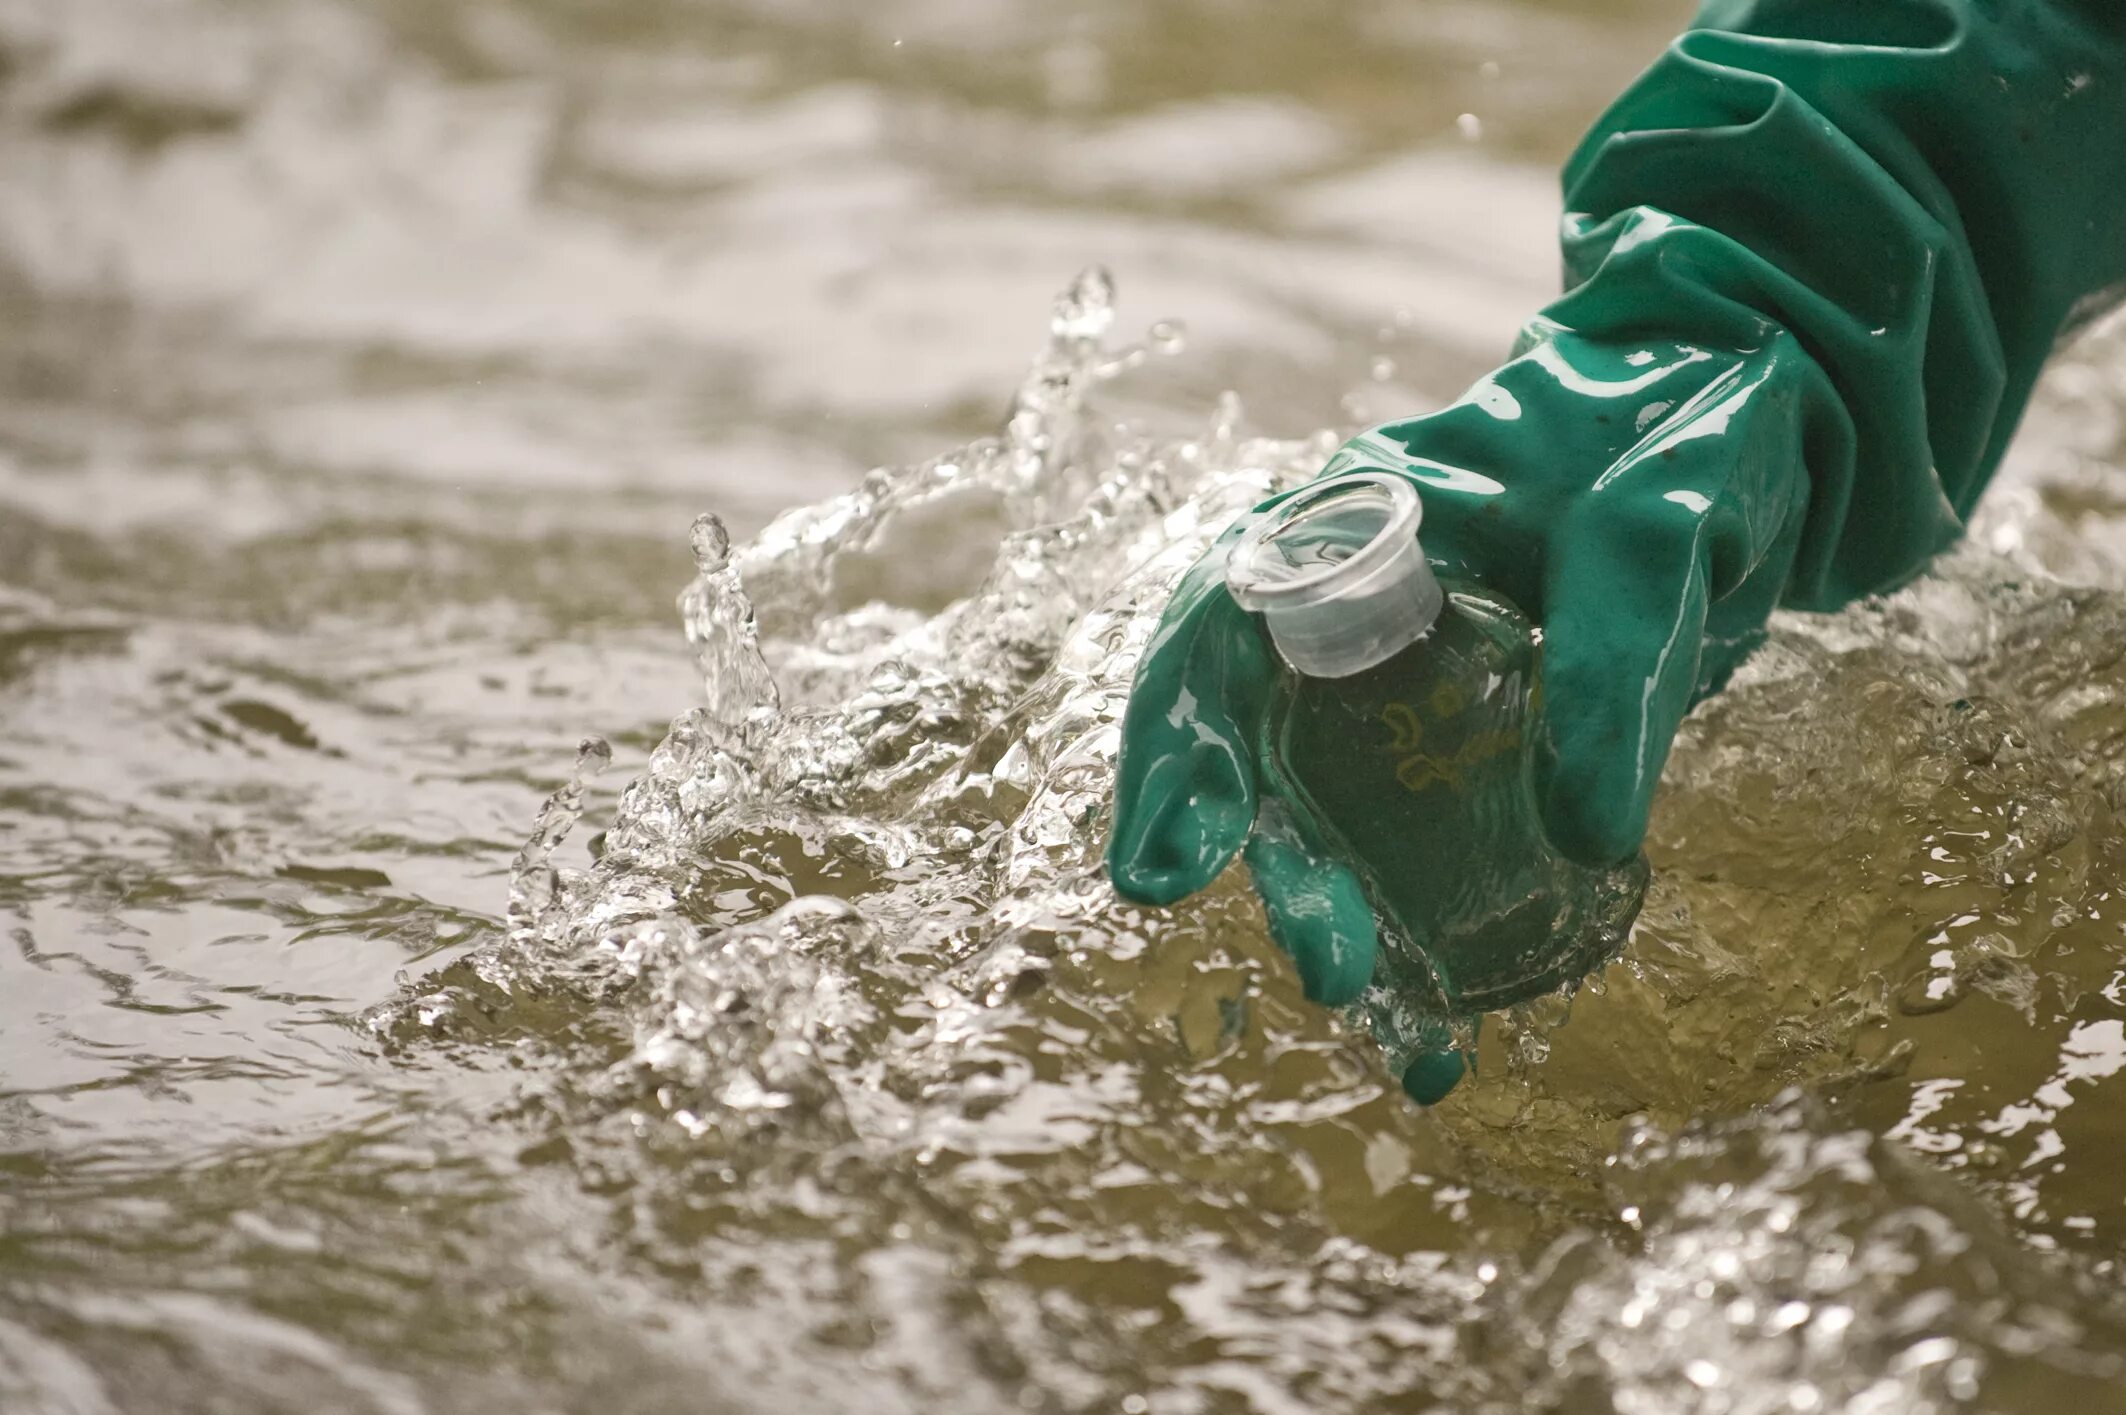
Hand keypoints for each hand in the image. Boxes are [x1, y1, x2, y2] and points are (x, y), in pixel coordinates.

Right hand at [1107, 324, 1822, 1095]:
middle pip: (1258, 749)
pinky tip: (1453, 1014)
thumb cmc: (1678, 430)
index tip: (1165, 869)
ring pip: (1329, 817)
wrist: (1750, 417)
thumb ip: (1611, 656)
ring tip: (1415, 1044)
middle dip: (1282, 871)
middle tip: (1330, 974)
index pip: (1215, 634)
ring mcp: (1398, 681)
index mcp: (1347, 522)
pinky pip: (1413, 842)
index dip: (1176, 751)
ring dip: (1357, 928)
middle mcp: (1342, 609)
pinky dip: (1424, 930)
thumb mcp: (1655, 525)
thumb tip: (1587, 836)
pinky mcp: (1460, 739)